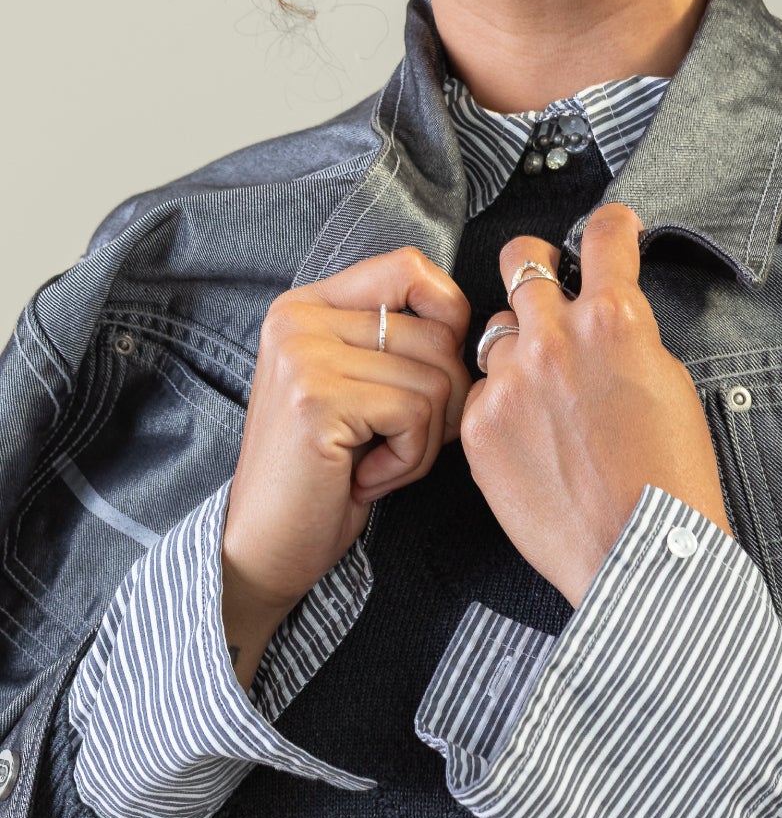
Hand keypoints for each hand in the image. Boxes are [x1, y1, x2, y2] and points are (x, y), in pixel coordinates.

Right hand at [222, 249, 471, 626]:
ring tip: (373, 461)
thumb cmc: (326, 473)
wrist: (261, 549)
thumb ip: (401, 341)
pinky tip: (364, 478)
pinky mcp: (316, 399)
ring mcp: (303, 355)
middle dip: (442, 400)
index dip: (448, 313)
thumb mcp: (360, 387)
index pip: (409, 267)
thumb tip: (484, 328)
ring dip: (425, 438)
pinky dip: (409, 460)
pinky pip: (417, 413)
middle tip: (394, 441)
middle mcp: (298, 318)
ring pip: (436, 376)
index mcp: (307, 306)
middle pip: (437, 330)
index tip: (437, 369)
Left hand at [459, 203, 733, 607]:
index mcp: (614, 320)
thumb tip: (607, 316)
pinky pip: (483, 392)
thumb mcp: (668, 382)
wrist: (639, 555)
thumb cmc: (669, 479)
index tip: (609, 227)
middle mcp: (556, 337)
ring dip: (518, 348)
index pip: (605, 236)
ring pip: (497, 331)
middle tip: (542, 280)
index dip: (610, 225)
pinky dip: (501, 405)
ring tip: (543, 393)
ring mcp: (511, 380)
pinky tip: (529, 439)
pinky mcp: (480, 425)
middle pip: (520, 259)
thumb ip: (627, 336)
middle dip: (533, 263)